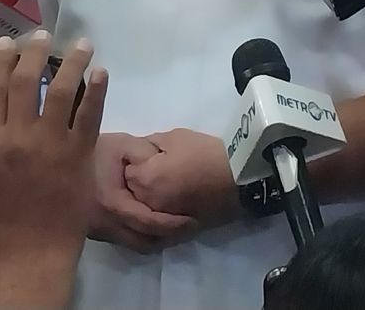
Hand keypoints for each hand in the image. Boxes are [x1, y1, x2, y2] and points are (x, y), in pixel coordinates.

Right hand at [0, 29, 107, 266]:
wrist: (34, 246)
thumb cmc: (9, 210)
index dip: (1, 60)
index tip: (9, 41)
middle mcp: (18, 137)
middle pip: (25, 81)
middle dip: (35, 52)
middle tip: (45, 35)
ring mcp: (50, 144)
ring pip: (60, 91)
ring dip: (72, 62)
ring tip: (82, 45)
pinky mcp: (79, 154)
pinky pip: (90, 115)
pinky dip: (97, 90)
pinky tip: (102, 73)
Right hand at [88, 133, 196, 251]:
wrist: (63, 158)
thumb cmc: (96, 149)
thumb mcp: (125, 144)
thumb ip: (148, 156)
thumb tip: (168, 175)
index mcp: (111, 203)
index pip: (148, 223)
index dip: (173, 224)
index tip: (193, 220)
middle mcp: (103, 224)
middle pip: (144, 241)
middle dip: (169, 236)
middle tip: (190, 227)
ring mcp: (98, 231)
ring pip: (136, 244)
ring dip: (158, 239)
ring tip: (177, 227)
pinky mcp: (97, 232)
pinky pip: (127, 240)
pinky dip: (145, 235)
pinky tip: (157, 224)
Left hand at [124, 128, 239, 233]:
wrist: (239, 178)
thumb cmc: (206, 153)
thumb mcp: (174, 137)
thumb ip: (150, 144)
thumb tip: (140, 151)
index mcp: (144, 180)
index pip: (125, 172)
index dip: (136, 162)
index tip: (147, 157)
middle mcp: (148, 204)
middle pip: (132, 193)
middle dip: (139, 181)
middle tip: (155, 169)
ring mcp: (163, 219)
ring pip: (146, 209)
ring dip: (149, 198)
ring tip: (167, 183)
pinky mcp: (179, 228)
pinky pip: (162, 219)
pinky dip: (163, 211)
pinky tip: (175, 198)